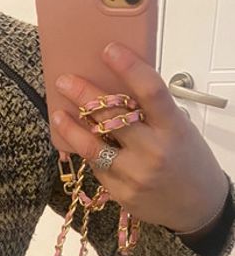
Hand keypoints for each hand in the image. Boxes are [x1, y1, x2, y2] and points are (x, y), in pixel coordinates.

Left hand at [52, 42, 228, 233]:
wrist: (196, 205)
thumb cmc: (187, 159)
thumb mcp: (179, 129)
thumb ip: (153, 112)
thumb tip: (118, 85)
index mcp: (173, 128)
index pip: (150, 91)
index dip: (128, 67)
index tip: (109, 50)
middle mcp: (153, 151)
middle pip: (112, 117)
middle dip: (84, 95)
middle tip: (65, 81)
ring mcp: (134, 175)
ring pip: (93, 147)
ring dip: (71, 128)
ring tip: (58, 114)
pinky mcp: (121, 194)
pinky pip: (97, 168)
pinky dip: (88, 152)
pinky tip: (78, 141)